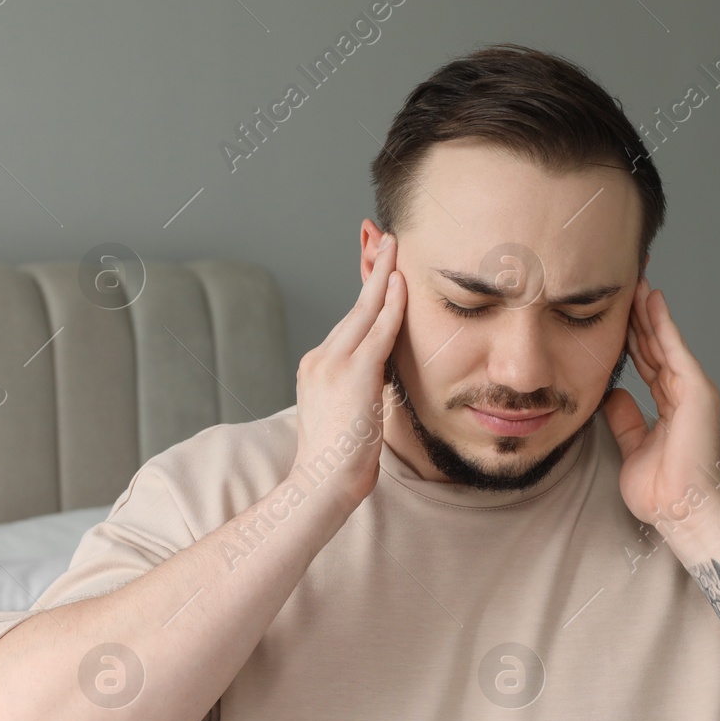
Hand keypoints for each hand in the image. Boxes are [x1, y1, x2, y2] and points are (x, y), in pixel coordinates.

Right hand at [292, 231, 407, 512]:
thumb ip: (361, 389)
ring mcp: (333, 362)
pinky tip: (402, 282)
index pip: (348, 322)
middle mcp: (320, 358)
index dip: (365, 293)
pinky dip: (393, 304)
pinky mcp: (353, 372)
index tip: (373, 267)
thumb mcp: (348, 416)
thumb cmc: (337, 462)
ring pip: (364, 311)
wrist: (321, 482)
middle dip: (371, 270)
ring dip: (382, 275)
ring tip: (394, 246)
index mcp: (317, 367)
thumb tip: (378, 381)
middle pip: (354, 307)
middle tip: (383, 238)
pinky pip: (379, 330)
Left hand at [601, 278, 719, 528]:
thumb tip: (612, 394)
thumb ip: (625, 419)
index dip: (632, 338)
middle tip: (624, 285)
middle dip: (640, 317)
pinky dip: (664, 324)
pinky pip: (675, 351)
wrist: (683, 512)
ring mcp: (693, 391)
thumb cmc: (661, 492)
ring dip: (649, 312)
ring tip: (634, 281)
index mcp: (670, 408)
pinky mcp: (697, 391)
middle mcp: (684, 395)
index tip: (615, 315)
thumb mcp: (633, 447)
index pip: (647, 364)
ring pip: (665, 343)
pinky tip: (652, 301)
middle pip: (656, 347)